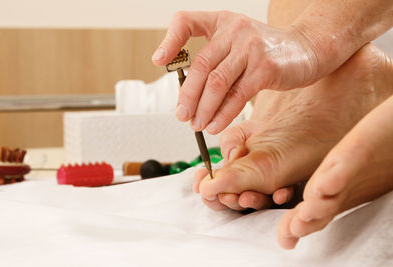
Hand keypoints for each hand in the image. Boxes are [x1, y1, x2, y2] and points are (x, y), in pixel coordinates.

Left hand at [152, 11, 318, 133]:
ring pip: (216, 83)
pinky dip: (223, 114)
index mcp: (222, 22)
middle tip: (181, 115)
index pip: (187, 22)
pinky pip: (237, 96)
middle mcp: (234, 30)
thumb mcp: (238, 45)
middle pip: (200, 66)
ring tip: (197, 124)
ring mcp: (250, 48)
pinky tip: (215, 125)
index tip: (159, 62)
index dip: (170, 41)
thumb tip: (190, 96)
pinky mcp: (265, 68)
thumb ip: (216, 61)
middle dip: (187, 95)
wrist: (308, 49)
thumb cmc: (268, 51)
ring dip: (203, 109)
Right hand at [192, 121, 294, 210]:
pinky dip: (281, 197)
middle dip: (229, 201)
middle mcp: (245, 188)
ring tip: (247, 197)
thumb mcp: (236, 134)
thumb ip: (229, 144)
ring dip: (252, 202)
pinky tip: (279, 194)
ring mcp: (265, 190)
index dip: (207, 193)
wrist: (274, 126)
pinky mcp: (285, 188)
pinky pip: (283, 197)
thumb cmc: (251, 133)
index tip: (200, 186)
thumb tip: (232, 157)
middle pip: (234, 203)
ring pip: (258, 204)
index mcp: (228, 179)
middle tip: (226, 196)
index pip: (215, 193)